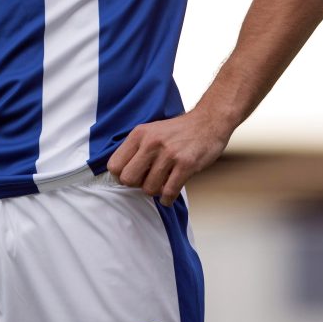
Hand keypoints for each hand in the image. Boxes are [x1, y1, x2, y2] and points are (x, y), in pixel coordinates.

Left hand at [106, 107, 230, 206]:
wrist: (207, 122)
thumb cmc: (177, 131)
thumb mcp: (150, 131)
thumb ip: (136, 149)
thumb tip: (120, 175)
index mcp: (139, 134)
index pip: (114, 165)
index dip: (121, 176)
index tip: (131, 177)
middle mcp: (151, 143)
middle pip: (128, 179)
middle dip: (136, 185)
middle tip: (146, 181)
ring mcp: (169, 154)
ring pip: (149, 188)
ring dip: (155, 191)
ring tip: (162, 184)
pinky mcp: (186, 165)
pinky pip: (168, 192)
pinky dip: (167, 199)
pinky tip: (169, 195)